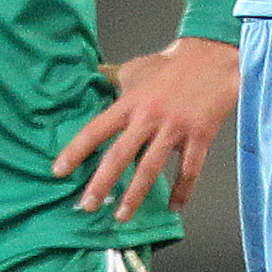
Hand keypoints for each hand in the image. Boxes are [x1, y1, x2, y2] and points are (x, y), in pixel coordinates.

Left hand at [55, 35, 237, 216]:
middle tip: (87, 206)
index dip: (76, 151)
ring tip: (122, 215)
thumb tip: (91, 74)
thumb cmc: (171, 64)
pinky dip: (182, 190)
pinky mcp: (200, 135)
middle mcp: (149, 117)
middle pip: (119, 155)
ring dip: (135, 195)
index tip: (59, 171)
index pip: (96, 130)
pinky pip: (189, 170)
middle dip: (101, 183)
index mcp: (130, 103)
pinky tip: (175, 206)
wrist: (213, 56)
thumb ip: (112, 77)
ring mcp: (175, 128)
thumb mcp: (136, 69)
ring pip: (150, 168)